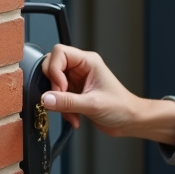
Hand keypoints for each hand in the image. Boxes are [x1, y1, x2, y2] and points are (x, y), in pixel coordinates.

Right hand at [40, 45, 174, 145]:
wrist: (129, 120)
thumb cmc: (121, 107)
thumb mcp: (93, 104)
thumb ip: (67, 102)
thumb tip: (45, 99)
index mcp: (88, 61)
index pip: (59, 52)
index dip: (54, 69)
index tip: (60, 88)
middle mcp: (81, 68)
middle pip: (52, 67)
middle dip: (53, 87)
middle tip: (60, 100)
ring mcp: (77, 80)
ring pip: (52, 84)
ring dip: (57, 101)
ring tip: (71, 113)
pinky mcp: (74, 93)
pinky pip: (57, 97)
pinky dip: (61, 109)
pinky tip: (74, 117)